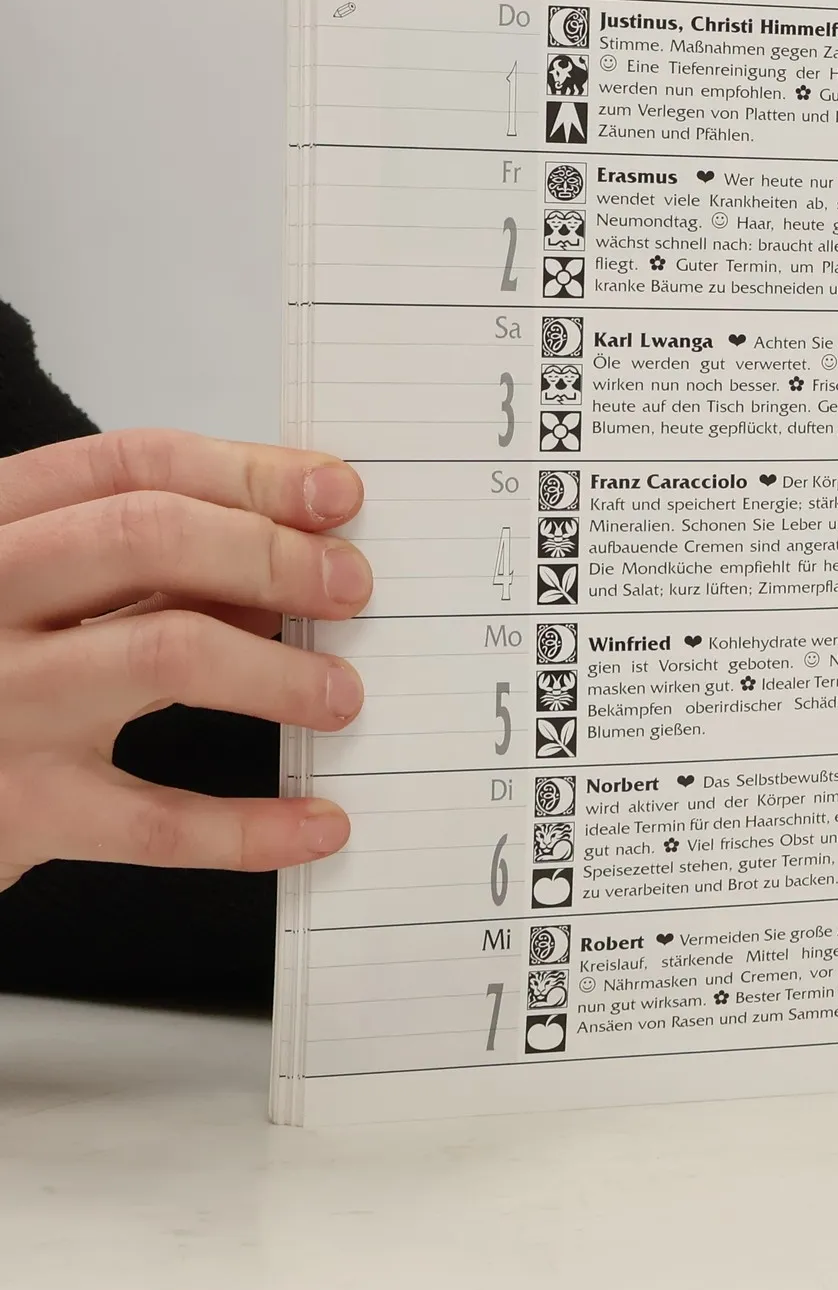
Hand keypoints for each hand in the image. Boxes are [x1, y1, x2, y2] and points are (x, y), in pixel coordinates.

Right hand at [0, 430, 371, 891]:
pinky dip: (252, 826)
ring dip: (277, 672)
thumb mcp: (33, 592)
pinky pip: (155, 820)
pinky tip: (318, 824)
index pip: (130, 463)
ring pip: (163, 654)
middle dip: (271, 554)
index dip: (249, 472)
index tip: (338, 496)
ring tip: (341, 694)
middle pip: (148, 536)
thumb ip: (135, 567)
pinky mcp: (14, 809)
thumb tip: (288, 554)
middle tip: (353, 588)